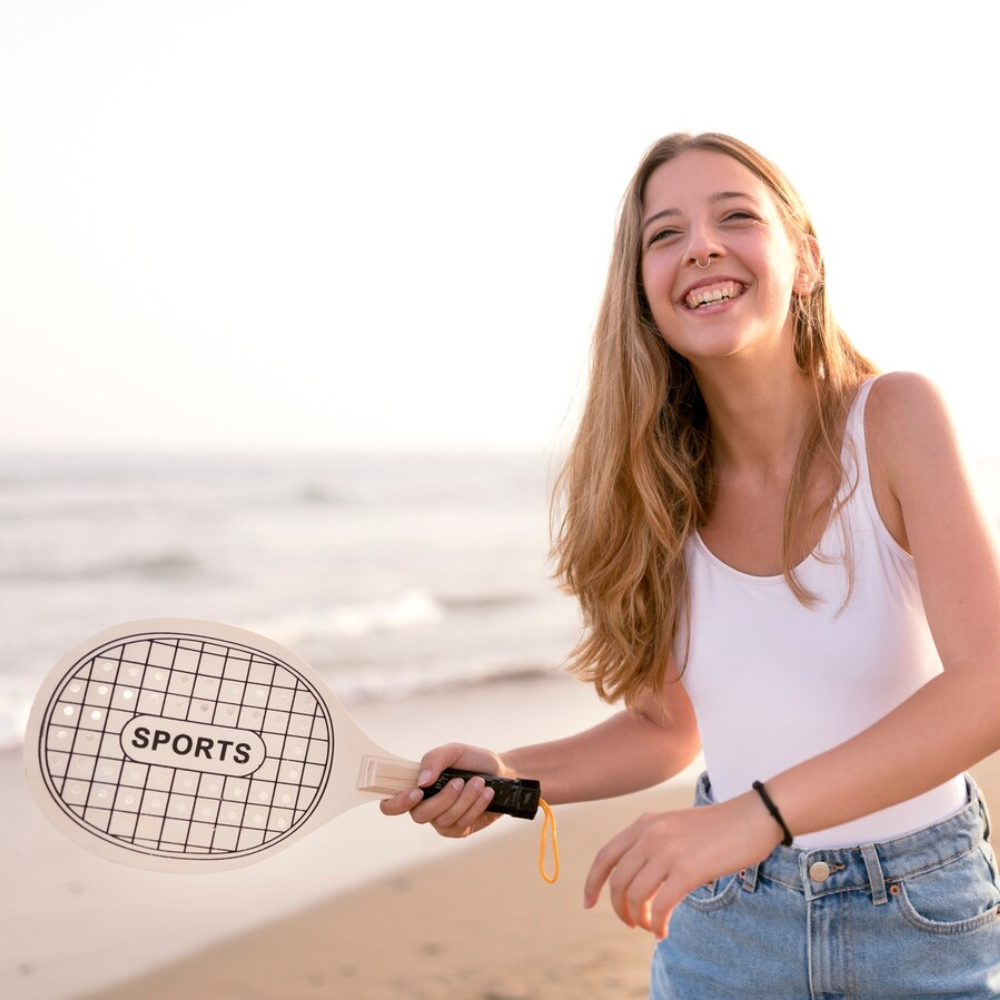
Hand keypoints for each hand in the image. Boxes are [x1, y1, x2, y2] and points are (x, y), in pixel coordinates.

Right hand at [379, 743, 511, 837]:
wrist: (500, 771)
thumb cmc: (471, 761)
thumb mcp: (453, 751)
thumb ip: (433, 760)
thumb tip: (421, 782)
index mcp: (416, 787)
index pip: (391, 804)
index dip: (397, 803)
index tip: (417, 792)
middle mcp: (424, 806)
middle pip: (419, 815)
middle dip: (443, 798)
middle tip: (460, 781)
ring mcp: (441, 820)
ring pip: (444, 819)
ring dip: (465, 799)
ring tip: (480, 782)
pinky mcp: (459, 829)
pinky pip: (461, 824)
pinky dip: (476, 807)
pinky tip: (486, 793)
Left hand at [583, 792, 780, 938]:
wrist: (752, 816)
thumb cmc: (717, 827)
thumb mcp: (674, 827)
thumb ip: (652, 845)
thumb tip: (636, 882)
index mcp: (644, 823)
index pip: (605, 856)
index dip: (592, 883)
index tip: (588, 903)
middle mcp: (650, 835)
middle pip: (617, 881)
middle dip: (618, 908)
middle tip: (630, 922)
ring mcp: (668, 851)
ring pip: (635, 896)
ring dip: (638, 919)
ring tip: (650, 927)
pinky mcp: (688, 869)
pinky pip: (661, 906)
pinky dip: (657, 924)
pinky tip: (662, 931)